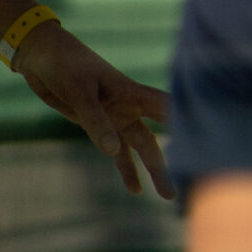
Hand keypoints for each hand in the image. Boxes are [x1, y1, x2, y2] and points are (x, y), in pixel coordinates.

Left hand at [14, 22, 172, 198]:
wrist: (42, 56)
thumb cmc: (65, 64)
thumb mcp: (79, 90)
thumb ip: (95, 121)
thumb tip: (112, 151)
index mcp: (131, 92)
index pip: (167, 108)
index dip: (187, 121)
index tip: (209, 139)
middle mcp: (128, 107)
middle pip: (156, 136)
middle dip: (169, 159)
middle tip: (185, 181)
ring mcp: (114, 116)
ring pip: (139, 147)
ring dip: (150, 169)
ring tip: (166, 195)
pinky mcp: (98, 125)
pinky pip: (116, 151)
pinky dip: (124, 168)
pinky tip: (134, 189)